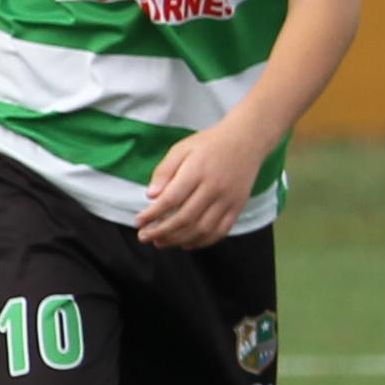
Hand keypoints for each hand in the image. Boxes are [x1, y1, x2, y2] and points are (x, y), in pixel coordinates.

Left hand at [129, 122, 270, 249]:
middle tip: (145, 237)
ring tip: (161, 243)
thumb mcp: (182, 149)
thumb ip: (165, 171)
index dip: (152, 214)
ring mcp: (228, 200)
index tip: (138, 222)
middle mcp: (214, 187)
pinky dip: (202, 242)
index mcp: (197, 171)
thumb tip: (151, 196)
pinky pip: (220, 231)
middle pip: (185, 218)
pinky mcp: (238, 207)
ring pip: (202, 229)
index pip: (171, 199)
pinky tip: (186, 244)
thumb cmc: (209, 144)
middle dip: (161, 232)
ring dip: (179, 240)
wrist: (246, 140)